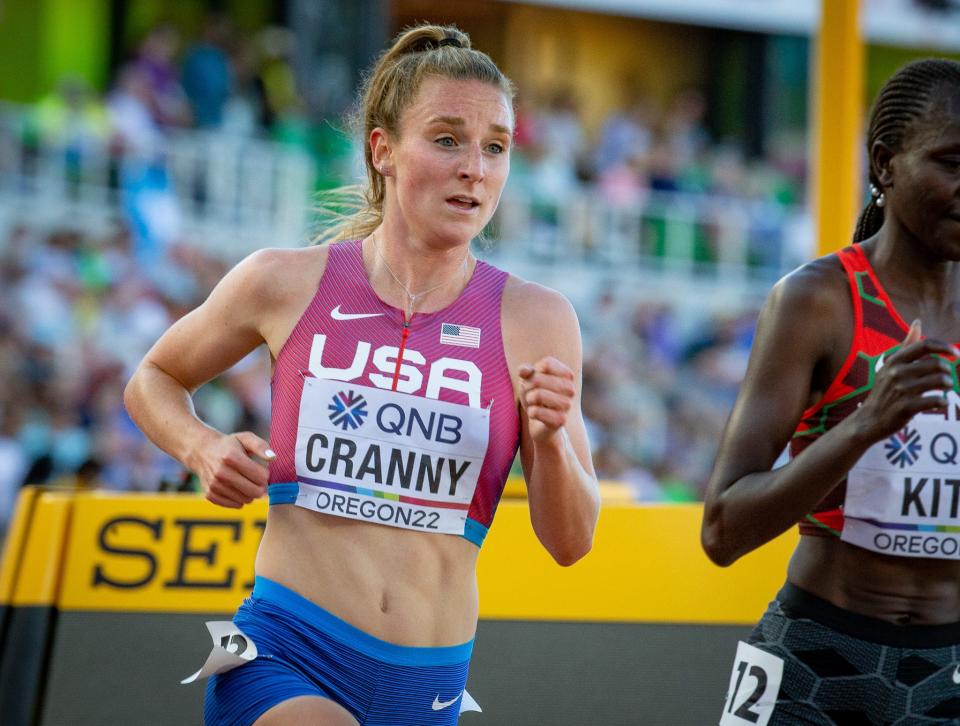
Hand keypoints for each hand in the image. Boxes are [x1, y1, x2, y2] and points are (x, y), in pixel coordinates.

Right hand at [187, 431, 274, 508]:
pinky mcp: (210, 495)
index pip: (261, 477)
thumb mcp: (245, 438)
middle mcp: (221, 473)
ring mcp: (214, 485)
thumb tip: (273, 458)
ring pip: (246, 500)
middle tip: (257, 480)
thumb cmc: (229, 445)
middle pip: (255, 491)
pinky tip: (237, 488)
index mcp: (231, 457)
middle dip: (261, 487)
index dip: (266, 475)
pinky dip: (240, 498)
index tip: (262, 470)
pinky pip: (236, 505)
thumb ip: (261, 446)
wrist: (202, 452)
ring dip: (250, 493)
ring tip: (247, 482)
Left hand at [518, 357, 576, 442]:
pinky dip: (531, 412)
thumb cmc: (537, 396)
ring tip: (532, 403)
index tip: (534, 377)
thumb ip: (526, 371)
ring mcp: (567, 405)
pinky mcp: (561, 420)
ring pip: (537, 395)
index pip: (546, 364)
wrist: (543, 424)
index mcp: (567, 375)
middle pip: (538, 379)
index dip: (534, 370)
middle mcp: (570, 389)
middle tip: (529, 393)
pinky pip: (536, 412)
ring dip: (529, 399)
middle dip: (527, 386)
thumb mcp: (529, 380)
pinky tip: (535, 414)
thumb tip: (523, 371)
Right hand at [855, 320, 957, 441]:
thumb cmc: (884, 391)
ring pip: (940, 381)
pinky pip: (937, 400)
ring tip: (944, 389)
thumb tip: (917, 322)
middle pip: (938, 364)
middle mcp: (897, 372)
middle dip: (948, 371)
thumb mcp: (891, 366)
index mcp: (895, 360)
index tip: (955, 353)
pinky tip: (940, 402)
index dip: (945, 347)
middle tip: (946, 379)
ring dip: (948, 385)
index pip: (925, 345)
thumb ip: (907, 345)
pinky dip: (943, 401)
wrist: (869, 419)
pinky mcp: (906, 407)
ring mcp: (901, 390)